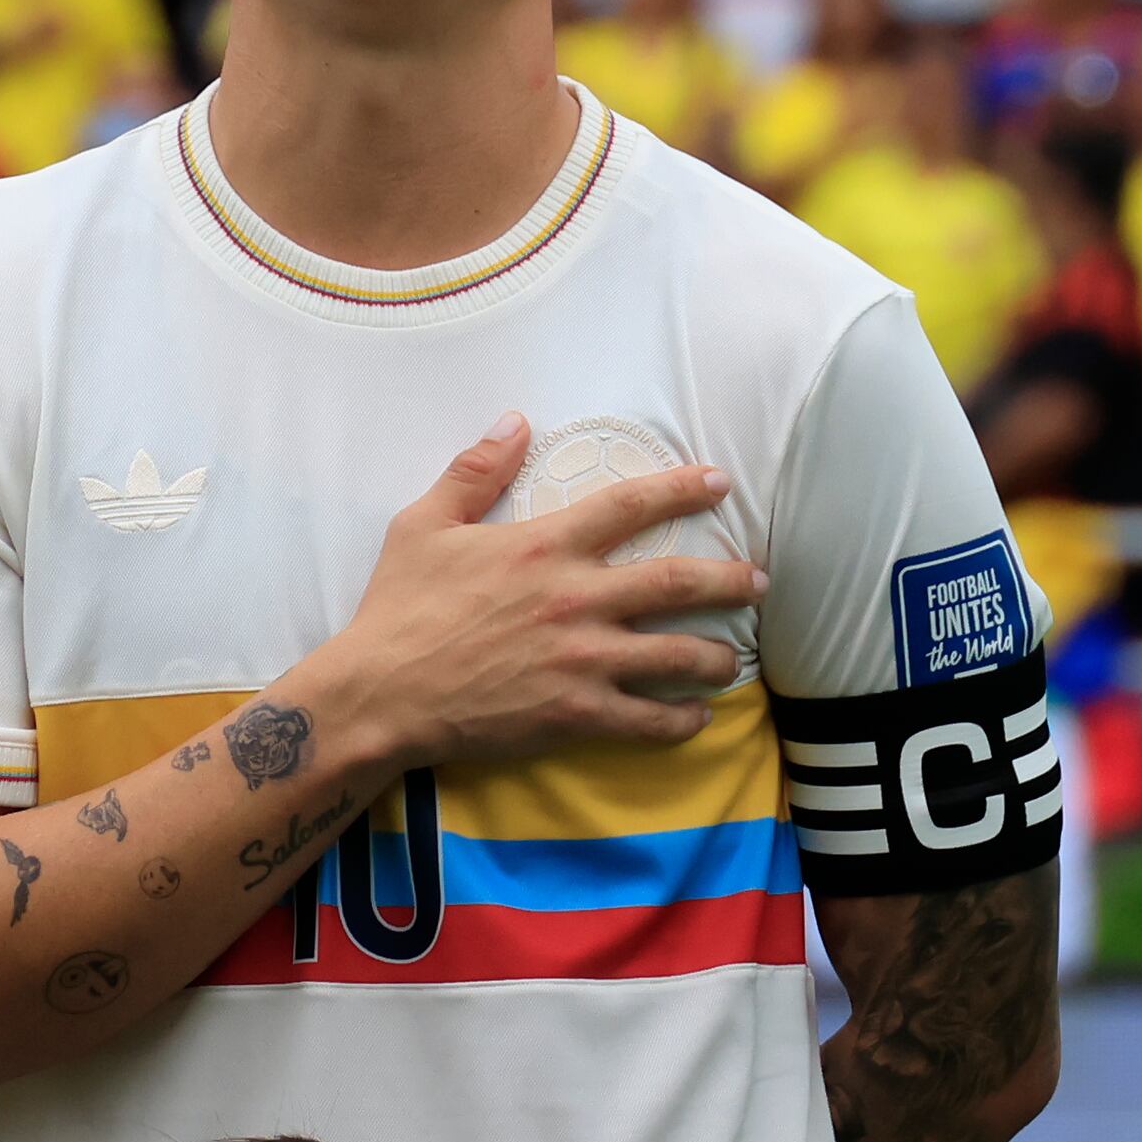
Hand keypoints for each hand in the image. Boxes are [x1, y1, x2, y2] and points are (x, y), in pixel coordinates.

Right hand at [298, 415, 759, 776]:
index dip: (681, 489)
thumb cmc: (400, 609)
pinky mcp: (576, 714)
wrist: (382, 695)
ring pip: (678, 657)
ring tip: (733, 660)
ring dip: (717, 658)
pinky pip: (649, 720)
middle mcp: (576, 600)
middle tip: (759, 580)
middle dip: (730, 580)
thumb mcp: (424, 525)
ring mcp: (582, 662)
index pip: (630, 507)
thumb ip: (474, 470)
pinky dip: (682, 720)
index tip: (720, 483)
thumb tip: (515, 421)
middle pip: (677, 583)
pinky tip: (696, 717)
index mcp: (545, 547)